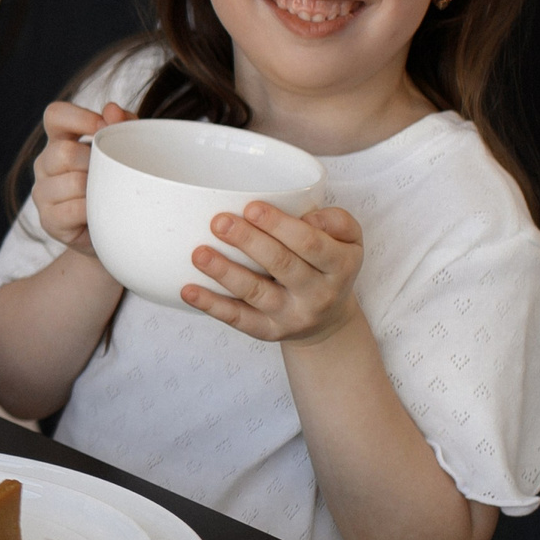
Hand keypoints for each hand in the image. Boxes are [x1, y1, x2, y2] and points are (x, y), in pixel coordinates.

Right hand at [28, 100, 131, 258]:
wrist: (114, 233)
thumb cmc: (118, 185)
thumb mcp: (125, 151)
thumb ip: (122, 125)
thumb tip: (112, 110)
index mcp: (60, 140)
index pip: (55, 115)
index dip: (79, 117)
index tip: (104, 128)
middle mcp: (45, 164)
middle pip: (63, 152)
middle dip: (94, 162)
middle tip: (112, 174)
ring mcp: (43, 193)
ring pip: (70, 182)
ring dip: (96, 189)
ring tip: (108, 195)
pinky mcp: (48, 221)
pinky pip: (72, 210)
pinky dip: (93, 211)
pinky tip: (102, 213)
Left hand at [184, 202, 365, 344]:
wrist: (329, 320)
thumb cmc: (329, 265)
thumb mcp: (350, 241)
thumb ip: (336, 221)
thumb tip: (307, 216)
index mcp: (340, 265)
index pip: (311, 244)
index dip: (280, 226)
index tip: (251, 207)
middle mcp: (318, 294)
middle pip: (282, 265)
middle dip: (248, 242)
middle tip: (219, 222)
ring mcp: (292, 316)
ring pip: (256, 293)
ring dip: (225, 272)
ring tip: (199, 253)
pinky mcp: (268, 331)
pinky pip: (238, 319)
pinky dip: (211, 306)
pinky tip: (189, 291)